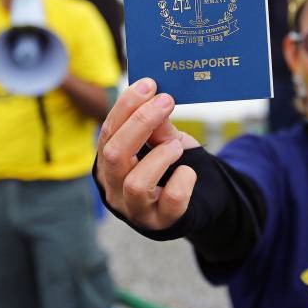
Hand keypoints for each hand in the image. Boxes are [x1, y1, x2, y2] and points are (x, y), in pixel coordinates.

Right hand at [96, 78, 199, 229]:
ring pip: (136, 183)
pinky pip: (169, 201)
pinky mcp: (160, 223)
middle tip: (166, 101)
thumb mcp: (166, 142)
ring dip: (160, 157)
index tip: (149, 84)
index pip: (109, 132)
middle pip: (114, 154)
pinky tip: (188, 172)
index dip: (126, 106)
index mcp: (110, 163)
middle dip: (140, 123)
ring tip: (177, 145)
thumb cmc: (174, 168)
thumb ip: (158, 127)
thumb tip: (154, 98)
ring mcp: (135, 210)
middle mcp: (114, 188)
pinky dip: (181, 182)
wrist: (198, 202)